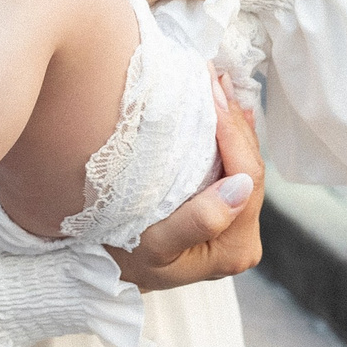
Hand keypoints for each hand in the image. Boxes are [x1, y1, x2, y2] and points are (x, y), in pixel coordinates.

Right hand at [110, 74, 262, 289]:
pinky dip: (223, 135)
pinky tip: (216, 108)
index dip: (233, 132)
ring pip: (241, 164)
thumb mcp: (153, 245)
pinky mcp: (221, 213)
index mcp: (236, 246)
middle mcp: (243, 237)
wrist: (96, 270)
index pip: (248, 178)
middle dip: (234, 119)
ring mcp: (234, 225)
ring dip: (229, 122)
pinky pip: (228, 167)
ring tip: (216, 83)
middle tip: (215, 75)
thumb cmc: (119, 256)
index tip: (212, 92)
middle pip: (250, 168)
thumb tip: (242, 185)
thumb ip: (200, 220)